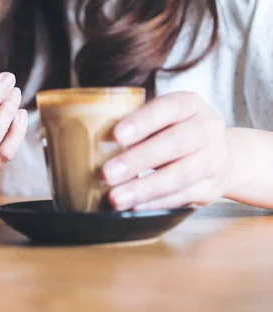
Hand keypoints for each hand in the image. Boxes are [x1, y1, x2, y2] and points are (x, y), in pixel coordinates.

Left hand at [102, 92, 232, 210]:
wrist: (224, 157)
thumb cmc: (175, 133)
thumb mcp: (162, 119)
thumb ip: (134, 124)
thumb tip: (87, 139)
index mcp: (190, 105)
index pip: (169, 107)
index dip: (142, 121)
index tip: (116, 135)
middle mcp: (208, 129)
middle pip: (176, 143)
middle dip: (138, 159)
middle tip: (107, 173)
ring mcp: (214, 159)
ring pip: (181, 175)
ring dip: (145, 188)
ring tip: (116, 198)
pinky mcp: (211, 188)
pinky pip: (183, 197)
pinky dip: (156, 203)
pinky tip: (135, 206)